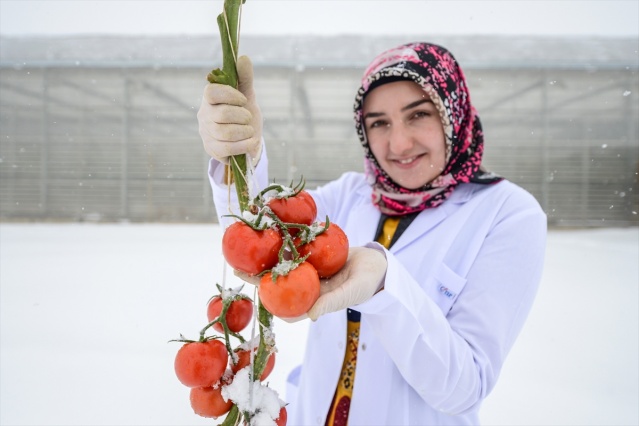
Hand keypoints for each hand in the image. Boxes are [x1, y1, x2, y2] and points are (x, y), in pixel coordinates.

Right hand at [197, 55, 262, 164]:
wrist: (248, 138)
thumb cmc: (244, 113)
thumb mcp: (247, 95)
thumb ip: (245, 78)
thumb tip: (243, 58)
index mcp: (210, 98)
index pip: (211, 92)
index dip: (229, 95)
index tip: (244, 100)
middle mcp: (204, 114)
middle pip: (221, 115)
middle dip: (242, 117)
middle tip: (249, 118)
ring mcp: (206, 133)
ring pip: (225, 133)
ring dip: (244, 132)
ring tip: (250, 131)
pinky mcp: (211, 149)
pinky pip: (227, 149)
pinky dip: (243, 145)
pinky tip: (251, 142)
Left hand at [233, 246, 387, 321]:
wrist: (378, 265)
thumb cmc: (366, 284)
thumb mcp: (350, 294)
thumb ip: (331, 303)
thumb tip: (310, 315)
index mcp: (313, 301)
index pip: (286, 307)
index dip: (269, 304)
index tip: (253, 297)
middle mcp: (307, 287)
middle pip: (279, 284)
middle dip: (258, 278)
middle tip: (238, 271)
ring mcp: (310, 271)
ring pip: (284, 265)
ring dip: (267, 259)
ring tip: (247, 251)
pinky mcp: (314, 257)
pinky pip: (297, 250)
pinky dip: (285, 244)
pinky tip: (270, 235)